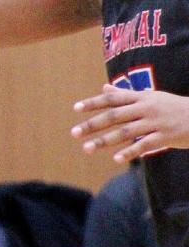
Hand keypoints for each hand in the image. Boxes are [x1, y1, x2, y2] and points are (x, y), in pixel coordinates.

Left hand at [71, 84, 188, 161]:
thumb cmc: (172, 106)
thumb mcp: (150, 96)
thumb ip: (125, 94)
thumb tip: (103, 88)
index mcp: (141, 97)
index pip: (112, 99)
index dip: (94, 103)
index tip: (75, 109)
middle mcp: (146, 108)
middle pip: (114, 116)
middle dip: (92, 125)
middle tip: (74, 133)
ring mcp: (156, 122)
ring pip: (125, 132)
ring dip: (104, 141)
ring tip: (87, 148)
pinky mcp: (166, 136)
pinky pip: (144, 145)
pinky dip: (130, 152)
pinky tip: (115, 158)